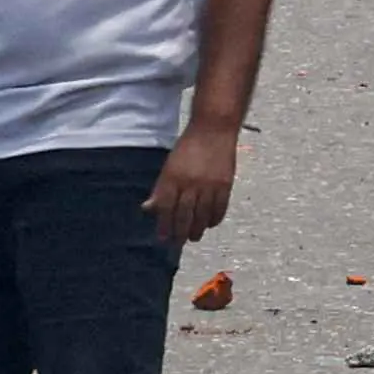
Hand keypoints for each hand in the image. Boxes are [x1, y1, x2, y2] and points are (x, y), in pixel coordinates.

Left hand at [145, 121, 239, 244]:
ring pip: (203, 215)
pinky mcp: (225, 184)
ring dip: (198, 228)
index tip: (163, 238)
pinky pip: (220, 208)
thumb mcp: (169, 166)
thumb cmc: (188, 147)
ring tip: (194, 236)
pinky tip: (210, 223)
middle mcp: (190, 183)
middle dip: (180, 232)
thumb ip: (161, 189)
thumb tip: (148, 208)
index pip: (166, 208)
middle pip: (184, 215)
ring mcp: (209, 185)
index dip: (164, 226)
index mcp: (173, 177)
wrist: (213, 130)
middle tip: (178, 243)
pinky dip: (215, 218)